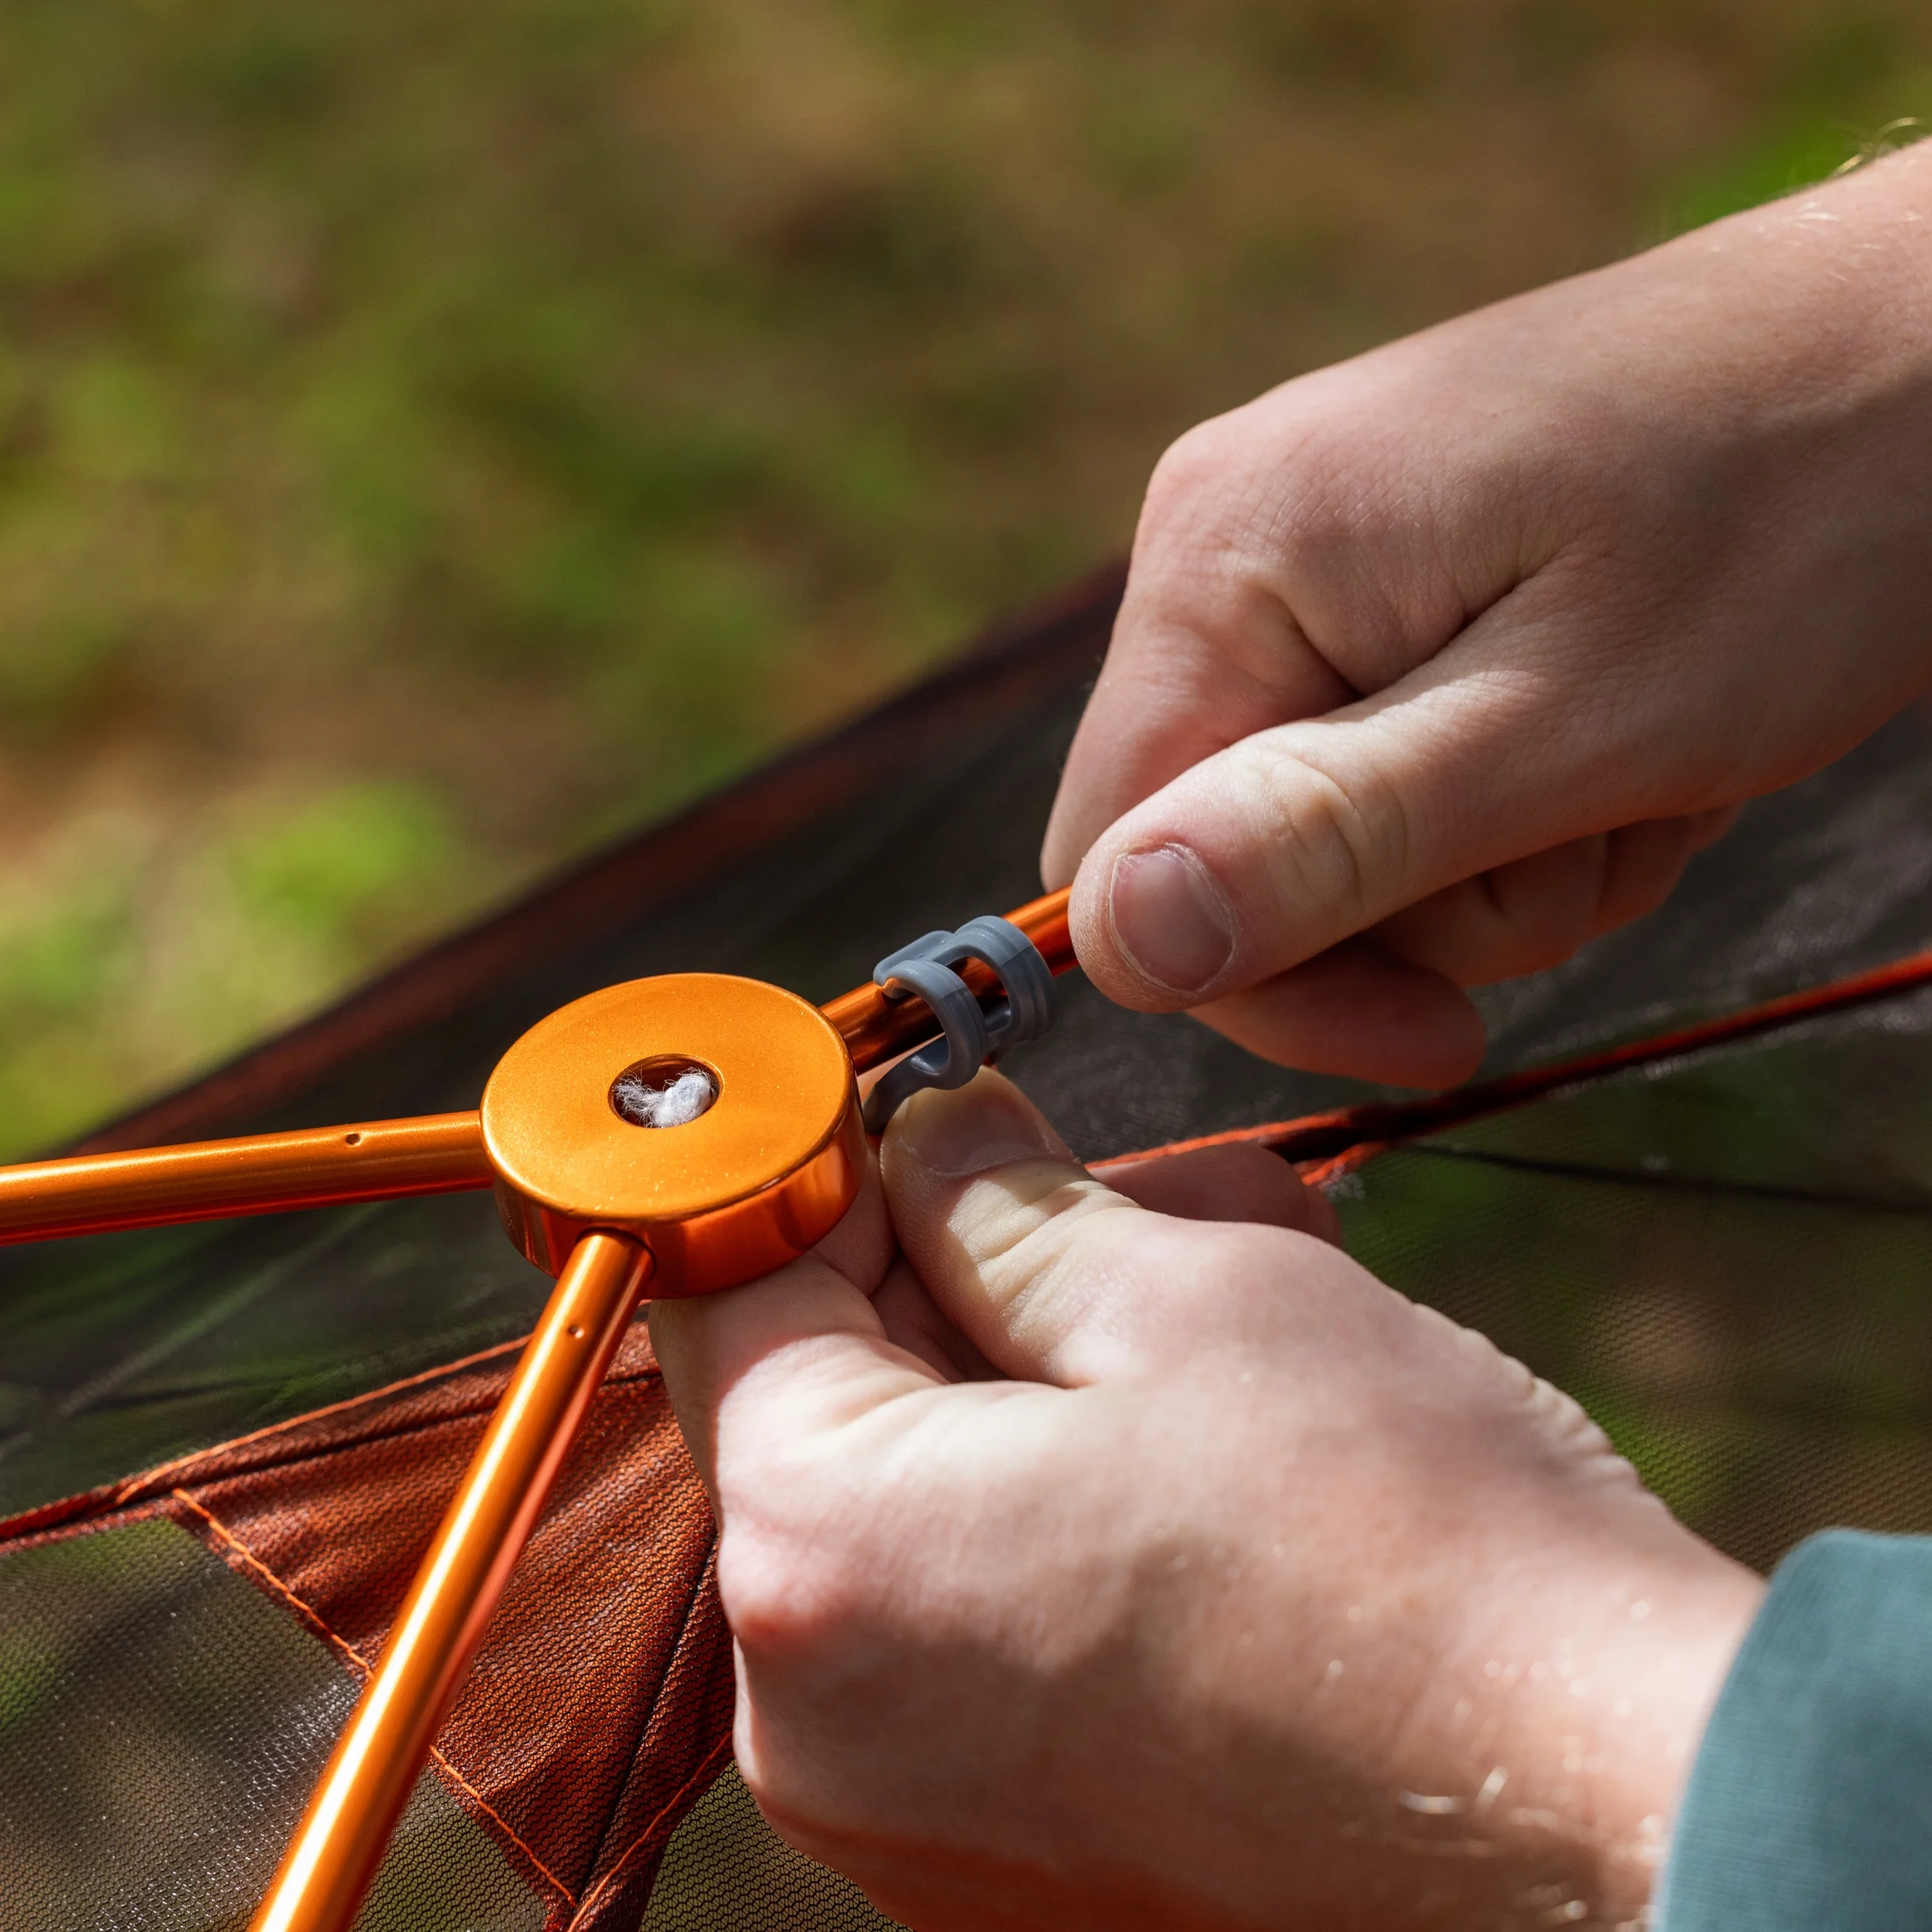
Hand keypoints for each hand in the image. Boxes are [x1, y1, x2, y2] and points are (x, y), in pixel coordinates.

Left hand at [650, 1072, 1760, 1930]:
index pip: (734, 1290)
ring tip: (1253, 1292)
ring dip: (1066, 1364)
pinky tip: (1234, 1427)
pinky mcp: (1012, 1846)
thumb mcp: (1180, 1296)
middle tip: (1156, 1193)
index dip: (828, 1169)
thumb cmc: (1406, 1542)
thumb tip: (918, 1135)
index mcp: (823, 1558)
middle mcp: (820, 1713)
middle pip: (846, 1392)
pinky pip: (992, 1606)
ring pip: (938, 1488)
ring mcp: (910, 1803)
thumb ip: (995, 1198)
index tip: (933, 1109)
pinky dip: (1080, 1495)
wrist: (1612, 1808)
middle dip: (988, 1262)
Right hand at [1043, 143, 1931, 1086]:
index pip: (1113, 861)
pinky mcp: (1386, 587)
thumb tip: (1115, 943)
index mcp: (1226, 554)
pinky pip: (1389, 776)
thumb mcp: (1570, 719)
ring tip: (1634, 770)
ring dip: (1494, 866)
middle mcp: (1228, 545)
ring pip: (1323, 837)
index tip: (1439, 1030)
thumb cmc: (1794, 516)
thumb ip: (1330, 833)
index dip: (1256, 981)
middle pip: (1222, 855)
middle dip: (1416, 911)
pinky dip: (1515, 809)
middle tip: (1588, 835)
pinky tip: (1623, 743)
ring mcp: (1307, 562)